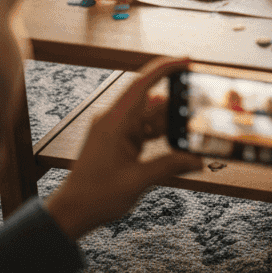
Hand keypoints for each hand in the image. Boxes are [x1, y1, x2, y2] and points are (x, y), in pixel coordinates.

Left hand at [45, 57, 201, 239]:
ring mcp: (115, 131)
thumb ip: (170, 166)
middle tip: (199, 101)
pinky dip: (160, 133)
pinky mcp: (118, 142)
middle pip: (149, 99)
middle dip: (174, 99)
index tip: (186, 60)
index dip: (165, 68)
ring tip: (192, 127)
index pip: (141, 85)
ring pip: (149, 116)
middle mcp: (113, 121)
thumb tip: (197, 159)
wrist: (73, 212)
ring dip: (169, 121)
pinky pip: (144, 129)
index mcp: (114, 123)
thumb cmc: (96, 196)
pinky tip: (177, 141)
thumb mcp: (138, 181)